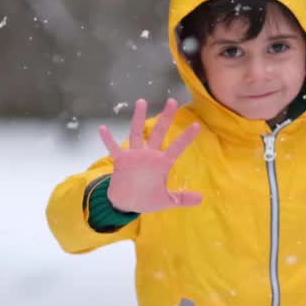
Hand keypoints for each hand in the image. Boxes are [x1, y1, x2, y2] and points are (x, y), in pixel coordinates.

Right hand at [98, 98, 201, 213]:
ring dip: (138, 118)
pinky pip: (113, 148)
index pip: (177, 147)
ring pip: (137, 133)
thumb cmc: (147, 199)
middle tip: (173, 101)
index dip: (186, 138)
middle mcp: (150, 155)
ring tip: (142, 101)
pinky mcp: (121, 161)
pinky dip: (108, 139)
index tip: (197, 126)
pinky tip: (102, 128)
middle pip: (159, 132)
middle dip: (166, 118)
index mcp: (162, 163)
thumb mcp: (166, 200)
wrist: (126, 204)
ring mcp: (135, 156)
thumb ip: (183, 198)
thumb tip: (202, 199)